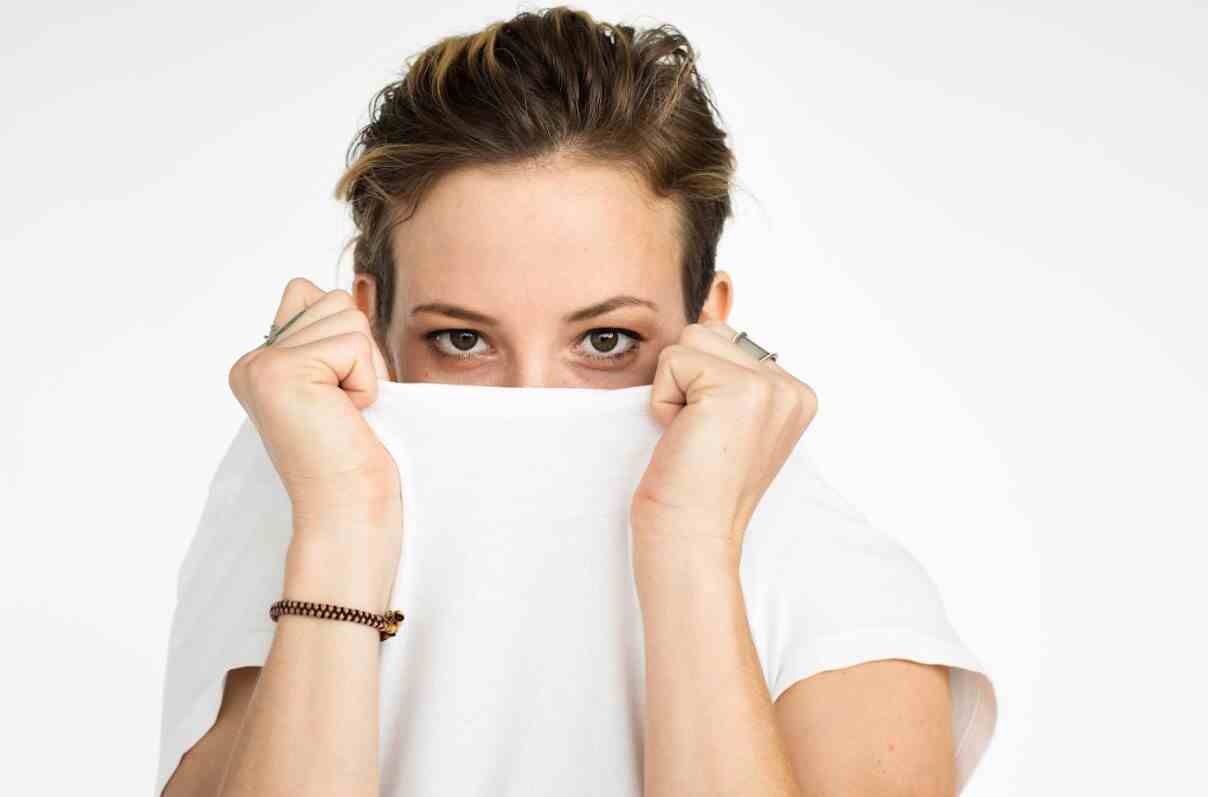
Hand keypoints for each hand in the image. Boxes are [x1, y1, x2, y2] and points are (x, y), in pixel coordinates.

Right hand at [227, 277, 402, 555]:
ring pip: (347, 316)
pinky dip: (365, 381)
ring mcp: (261, 364)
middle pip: (334, 300)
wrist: (347, 509)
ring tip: (344, 411)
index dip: (348, 341)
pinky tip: (345, 416)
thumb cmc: (356, 454)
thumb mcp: (342, 382)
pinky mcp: (280, 370)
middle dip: (359, 352)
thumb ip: (331, 337)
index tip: (338, 397)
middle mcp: (252, 361)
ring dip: (364, 367)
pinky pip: (354, 344)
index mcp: (261, 363)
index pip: (312, 294)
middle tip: (345, 406)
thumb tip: (353, 290)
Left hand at [630, 321, 817, 565]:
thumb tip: (713, 298)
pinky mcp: (738, 388)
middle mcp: (793, 387)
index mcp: (796, 393)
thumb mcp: (723, 418)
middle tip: (699, 437)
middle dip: (687, 380)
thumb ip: (729, 368)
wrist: (690, 536)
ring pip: (691, 338)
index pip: (726, 339)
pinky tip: (683, 437)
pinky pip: (672, 360)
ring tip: (692, 434)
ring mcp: (771, 387)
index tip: (712, 437)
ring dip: (675, 387)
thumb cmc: (694, 486)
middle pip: (709, 331)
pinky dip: (663, 399)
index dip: (699, 384)